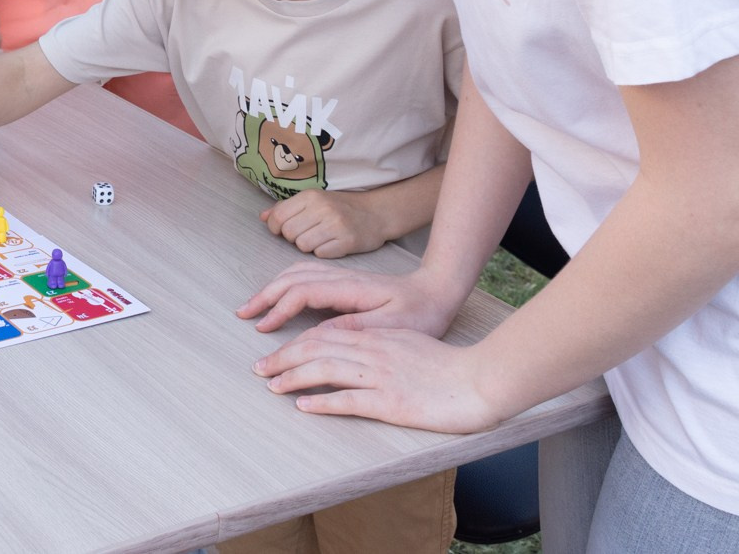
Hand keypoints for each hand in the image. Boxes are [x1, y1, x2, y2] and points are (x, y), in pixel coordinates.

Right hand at [237, 259, 459, 337]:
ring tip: (254, 308)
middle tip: (243, 315)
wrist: (438, 292)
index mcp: (350, 287)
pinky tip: (280, 299)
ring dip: (271, 288)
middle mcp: (341, 277)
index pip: (302, 292)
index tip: (264, 330)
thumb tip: (317, 334)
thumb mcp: (392, 327)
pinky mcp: (343, 282)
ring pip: (295, 274)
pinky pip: (305, 277)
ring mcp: (341, 276)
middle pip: (291, 278)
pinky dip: (285, 285)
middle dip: (264, 295)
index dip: (279, 310)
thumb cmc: (420, 313)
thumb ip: (355, 328)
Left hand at [253, 325, 503, 432]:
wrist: (479, 381)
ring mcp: (381, 376)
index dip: (296, 342)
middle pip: (317, 347)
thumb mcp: (409, 344)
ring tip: (271, 386)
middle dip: (283, 357)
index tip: (277, 352)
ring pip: (326, 369)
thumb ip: (381, 343)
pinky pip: (349, 399)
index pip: (326, 333)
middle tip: (260, 368)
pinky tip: (303, 405)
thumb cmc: (448, 367)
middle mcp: (374, 352)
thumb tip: (355, 350)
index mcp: (378, 337)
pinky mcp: (391, 402)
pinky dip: (322, 401)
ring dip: (293, 376)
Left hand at [261, 189, 388, 257]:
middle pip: (289, 233)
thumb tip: (262, 217)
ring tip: (320, 239)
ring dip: (308, 246)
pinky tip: (332, 244)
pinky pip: (320, 254)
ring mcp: (335, 225)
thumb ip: (287, 208)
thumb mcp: (314, 200)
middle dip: (293, 238)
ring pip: (302, 246)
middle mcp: (322, 208)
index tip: (283, 230)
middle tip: (307, 234)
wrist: (377, 213)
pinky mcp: (347, 241)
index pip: (278, 217)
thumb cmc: (341, 207)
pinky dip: (323, 252)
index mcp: (311, 196)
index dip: (275, 227)